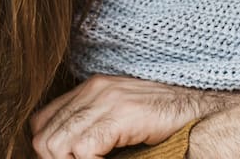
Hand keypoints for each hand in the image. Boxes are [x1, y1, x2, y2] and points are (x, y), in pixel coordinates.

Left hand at [31, 75, 236, 158]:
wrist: (197, 113)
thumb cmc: (161, 121)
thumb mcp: (117, 119)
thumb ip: (90, 126)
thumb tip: (59, 151)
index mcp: (90, 88)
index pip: (41, 121)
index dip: (46, 148)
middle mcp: (94, 89)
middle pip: (44, 136)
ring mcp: (107, 98)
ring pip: (57, 144)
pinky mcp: (121, 114)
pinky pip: (83, 149)